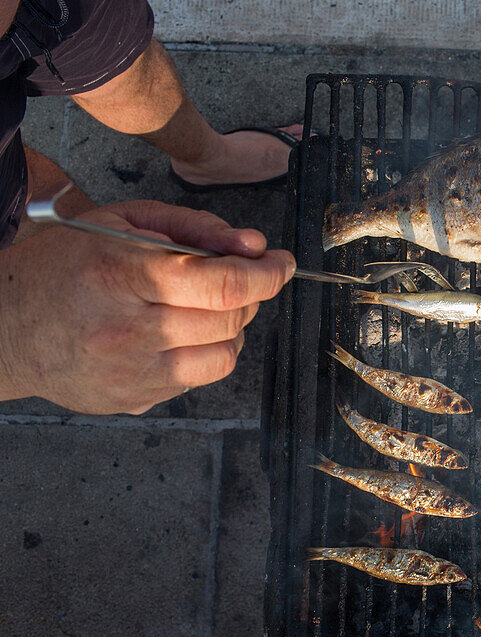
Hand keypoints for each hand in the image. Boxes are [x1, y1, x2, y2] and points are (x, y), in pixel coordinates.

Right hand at [0, 200, 294, 413]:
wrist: (4, 325)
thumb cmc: (63, 265)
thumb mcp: (122, 222)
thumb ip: (195, 228)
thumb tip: (252, 245)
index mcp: (120, 275)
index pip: (221, 284)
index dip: (266, 274)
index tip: (281, 264)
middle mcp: (125, 330)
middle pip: (229, 320)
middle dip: (249, 296)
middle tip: (239, 280)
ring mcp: (129, 372)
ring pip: (224, 356)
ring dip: (231, 329)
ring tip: (206, 307)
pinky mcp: (132, 400)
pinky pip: (198, 379)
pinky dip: (205, 353)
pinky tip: (179, 334)